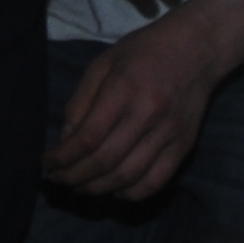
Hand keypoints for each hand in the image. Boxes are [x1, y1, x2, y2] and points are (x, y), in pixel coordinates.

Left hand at [39, 15, 229, 202]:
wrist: (197, 48)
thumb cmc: (143, 52)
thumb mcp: (102, 63)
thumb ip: (81, 101)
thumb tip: (66, 140)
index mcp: (123, 90)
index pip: (88, 137)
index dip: (63, 157)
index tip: (47, 163)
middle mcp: (148, 115)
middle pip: (105, 161)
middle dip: (74, 177)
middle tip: (58, 180)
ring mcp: (169, 134)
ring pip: (128, 177)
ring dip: (98, 189)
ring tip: (80, 188)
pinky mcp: (185, 146)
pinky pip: (156, 181)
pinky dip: (132, 194)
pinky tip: (114, 191)